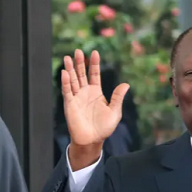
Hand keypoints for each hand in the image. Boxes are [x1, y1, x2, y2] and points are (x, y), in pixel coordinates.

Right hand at [62, 50, 129, 169]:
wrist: (92, 140)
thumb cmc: (104, 128)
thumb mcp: (115, 111)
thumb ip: (118, 97)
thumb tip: (126, 84)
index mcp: (96, 92)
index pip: (94, 74)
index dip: (94, 63)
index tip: (94, 52)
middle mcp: (85, 92)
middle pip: (81, 74)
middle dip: (80, 63)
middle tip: (77, 51)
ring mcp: (77, 97)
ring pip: (72, 80)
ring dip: (70, 69)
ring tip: (67, 57)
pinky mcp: (70, 104)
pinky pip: (67, 91)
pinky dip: (65, 82)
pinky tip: (65, 73)